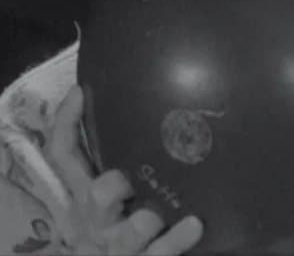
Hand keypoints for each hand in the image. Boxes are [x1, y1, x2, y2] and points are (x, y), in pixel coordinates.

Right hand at [47, 85, 202, 253]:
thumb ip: (113, 150)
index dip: (65, 124)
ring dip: (144, 219)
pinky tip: (194, 222)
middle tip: (126, 179)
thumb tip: (126, 93)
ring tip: (158, 212)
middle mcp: (96, 219)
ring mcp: (120, 246)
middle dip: (109, 188)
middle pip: (94, 198)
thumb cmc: (117, 219)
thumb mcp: (103, 189)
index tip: (80, 91)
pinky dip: (178, 237)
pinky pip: (162, 251)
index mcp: (82, 194)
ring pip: (129, 232)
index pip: (62, 156)